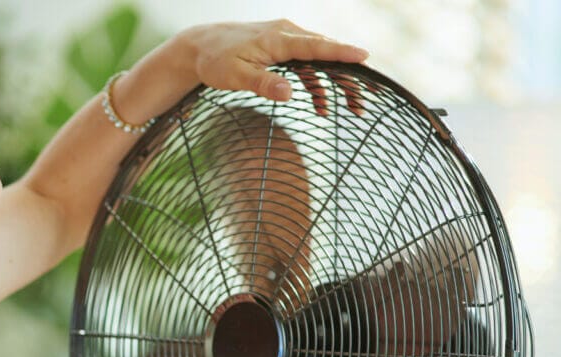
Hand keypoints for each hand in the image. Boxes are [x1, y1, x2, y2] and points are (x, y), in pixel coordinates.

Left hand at [177, 19, 369, 114]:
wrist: (200, 46)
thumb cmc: (215, 60)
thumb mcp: (235, 76)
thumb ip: (263, 84)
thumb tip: (289, 94)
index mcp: (278, 39)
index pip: (316, 46)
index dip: (341, 52)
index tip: (364, 57)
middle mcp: (287, 34)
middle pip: (326, 53)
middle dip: (350, 74)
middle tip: (369, 96)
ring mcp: (286, 40)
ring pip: (320, 60)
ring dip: (337, 83)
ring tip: (354, 108)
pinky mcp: (282, 50)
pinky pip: (307, 66)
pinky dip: (316, 85)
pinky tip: (321, 108)